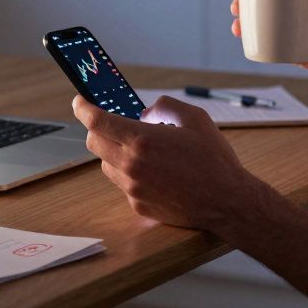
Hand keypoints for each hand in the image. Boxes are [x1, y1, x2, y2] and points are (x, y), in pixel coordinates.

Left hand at [72, 94, 263, 230]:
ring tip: (140, 148)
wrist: (227, 202)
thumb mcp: (195, 119)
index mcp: (142, 140)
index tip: (80, 101)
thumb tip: (145, 114)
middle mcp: (132, 165)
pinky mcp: (138, 205)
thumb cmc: (214, 160)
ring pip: (106, 164)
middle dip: (97, 129)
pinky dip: (130, 172)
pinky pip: (123, 183)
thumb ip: (165, 107)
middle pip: (94, 143)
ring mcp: (133, 188)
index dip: (83, 108)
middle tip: (110, 122)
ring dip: (114, 151)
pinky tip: (154, 171)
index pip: (97, 121)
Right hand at [230, 0, 307, 82]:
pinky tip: (244, 41)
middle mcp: (291, 11)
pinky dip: (253, 43)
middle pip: (260, 3)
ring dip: (242, 23)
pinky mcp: (289, 50)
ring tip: (237, 26)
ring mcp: (288, 30)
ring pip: (260, 24)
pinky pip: (268, 45)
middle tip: (237, 6)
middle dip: (242, 3)